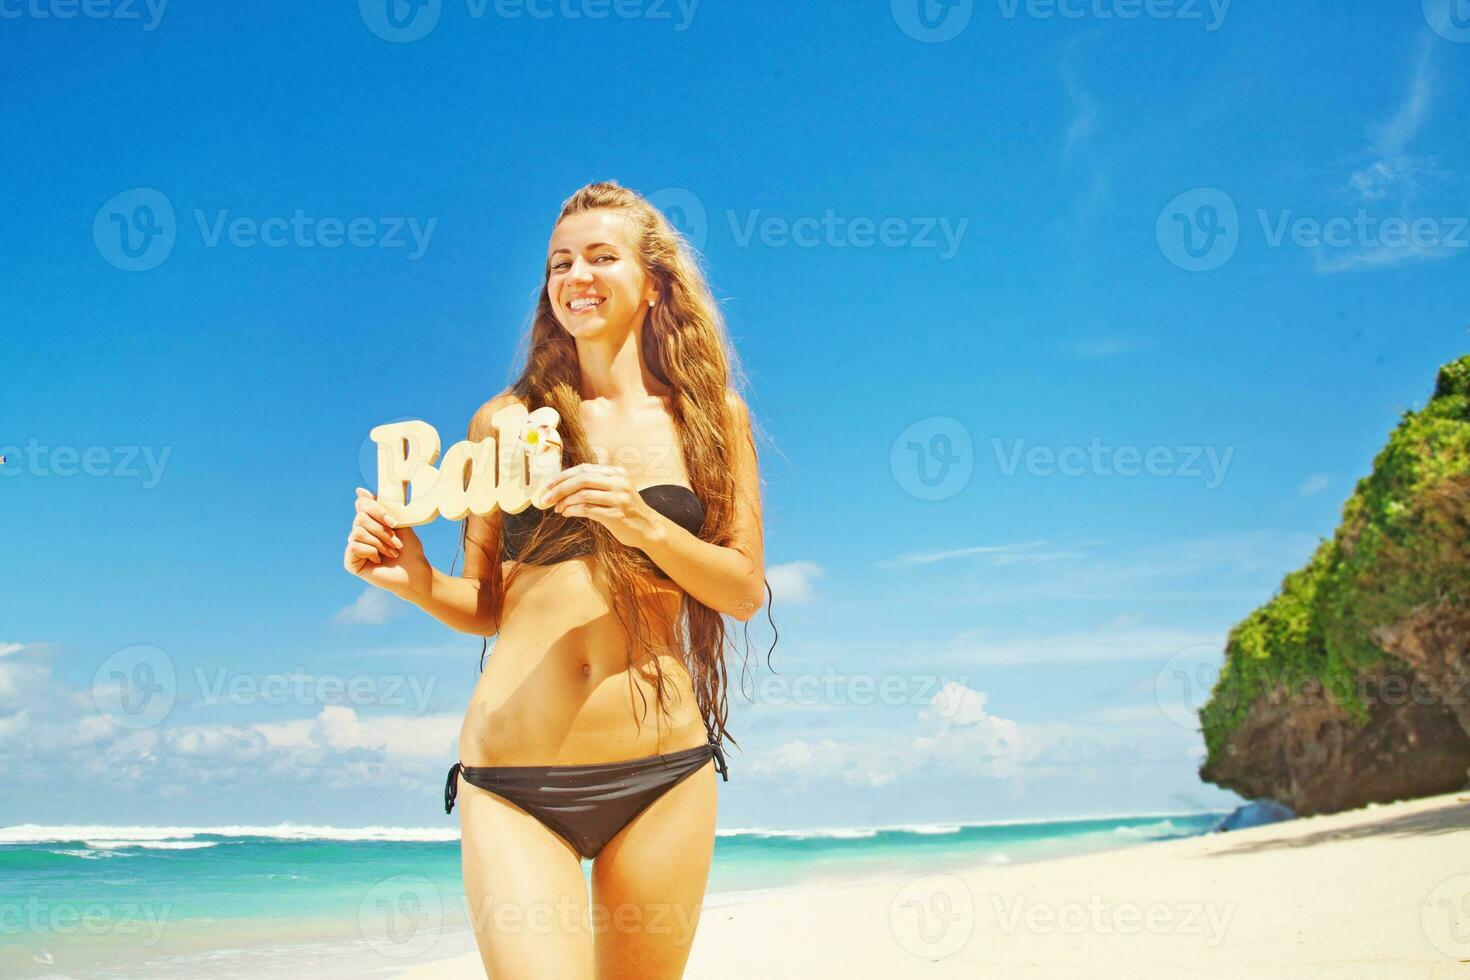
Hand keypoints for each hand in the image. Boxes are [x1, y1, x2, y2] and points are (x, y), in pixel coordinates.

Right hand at [343, 487, 430, 599]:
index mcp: (370, 521)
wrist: (414, 572)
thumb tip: (358, 491)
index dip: (377, 510)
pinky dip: (370, 552)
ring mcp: (354, 547)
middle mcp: (359, 533)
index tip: (393, 522)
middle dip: (382, 530)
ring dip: (380, 543)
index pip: (362, 504)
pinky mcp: (350, 562)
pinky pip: (354, 546)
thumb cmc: (409, 548)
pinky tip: (378, 560)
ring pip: (357, 532)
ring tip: (392, 553)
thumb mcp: (398, 522)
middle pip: (360, 517)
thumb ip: (381, 506)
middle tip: (397, 543)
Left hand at [541, 464, 658, 549]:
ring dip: (565, 502)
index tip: (548, 485)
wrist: (648, 528)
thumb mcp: (616, 489)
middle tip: (546, 498)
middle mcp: (618, 483)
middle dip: (560, 488)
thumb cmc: (626, 510)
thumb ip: (598, 483)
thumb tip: (566, 483)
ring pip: (583, 494)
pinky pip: (588, 509)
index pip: (584, 468)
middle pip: (582, 479)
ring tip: (557, 508)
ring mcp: (618, 499)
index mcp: (616, 473)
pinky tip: (566, 513)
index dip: (563, 476)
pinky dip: (573, 511)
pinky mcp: (616, 515)